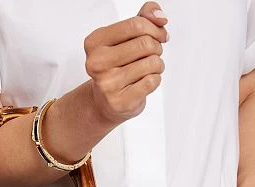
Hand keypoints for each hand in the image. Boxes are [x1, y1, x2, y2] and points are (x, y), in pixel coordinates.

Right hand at [84, 2, 168, 125]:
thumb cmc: (117, 66)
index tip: (159, 34)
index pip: (134, 25)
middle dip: (156, 47)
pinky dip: (156, 79)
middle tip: (153, 53)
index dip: (154, 27)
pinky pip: (152, 81)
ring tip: (149, 68)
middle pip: (144, 44)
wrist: (105, 102)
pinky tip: (146, 81)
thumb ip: (142, 18)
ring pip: (151, 63)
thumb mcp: (124, 38)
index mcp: (95, 43)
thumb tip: (160, 17)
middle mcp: (97, 63)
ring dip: (157, 64)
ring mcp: (108, 84)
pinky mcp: (121, 101)